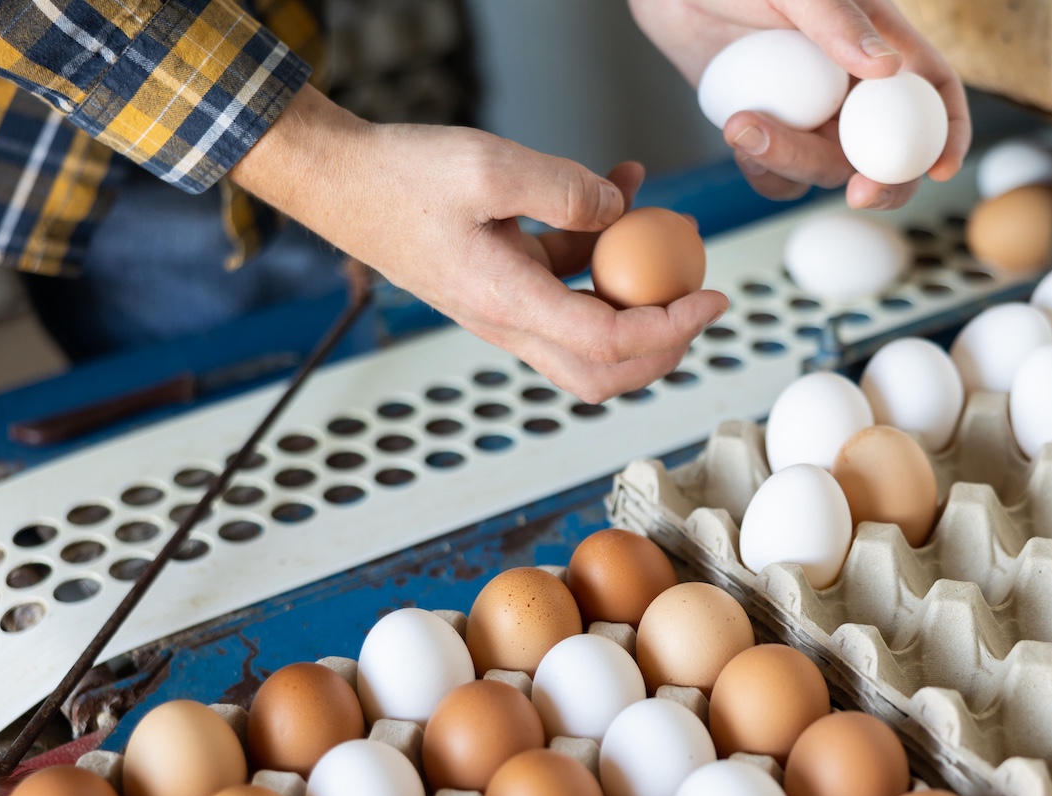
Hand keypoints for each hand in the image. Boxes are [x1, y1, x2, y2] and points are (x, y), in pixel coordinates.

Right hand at [231, 86, 728, 403]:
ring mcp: (504, 307)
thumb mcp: (490, 167)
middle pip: (603, 372)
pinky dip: (598, 249)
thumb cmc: (400, 175)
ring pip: (587, 334)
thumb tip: (621, 210)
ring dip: (634, 293)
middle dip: (663, 348)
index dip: (671, 327)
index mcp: (506, 302)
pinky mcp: (501, 283)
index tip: (713, 297)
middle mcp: (507, 320)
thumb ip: (566, 190)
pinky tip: (616, 189)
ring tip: (663, 227)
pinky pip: (565, 283)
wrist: (338, 179)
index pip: (609, 341)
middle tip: (698, 302)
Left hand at [631, 0, 970, 209]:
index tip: (941, 167)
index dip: (948, 131)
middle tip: (856, 194)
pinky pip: (778, 176)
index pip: (935, 92)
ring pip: (826, 169)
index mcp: (879, 42)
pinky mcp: (769, 131)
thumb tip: (888, 67)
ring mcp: (811, 113)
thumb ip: (836, 21)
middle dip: (881, 182)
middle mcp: (850, 85)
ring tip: (742, 124)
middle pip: (888, 152)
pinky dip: (762, 168)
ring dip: (792, 164)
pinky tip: (735, 126)